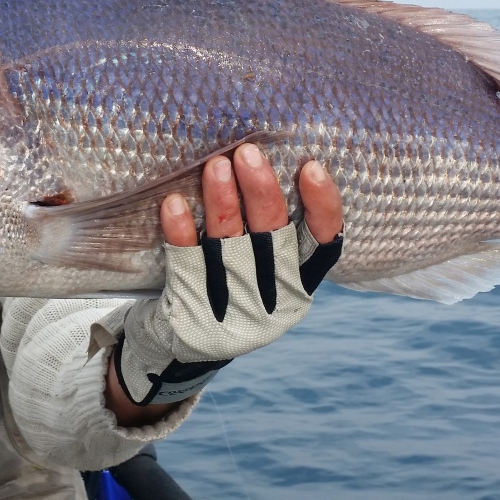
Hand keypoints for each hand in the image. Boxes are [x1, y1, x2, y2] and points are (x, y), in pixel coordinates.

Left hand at [107, 143, 344, 405]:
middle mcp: (272, 299)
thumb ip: (269, 229)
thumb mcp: (259, 267)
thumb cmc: (227, 286)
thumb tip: (262, 161)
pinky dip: (181, 232)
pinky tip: (174, 203)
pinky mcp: (195, 313)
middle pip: (272, 238)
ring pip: (230, 246)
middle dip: (262, 191)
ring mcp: (233, 308)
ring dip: (223, 203)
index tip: (311, 168)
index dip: (322, 205)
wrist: (180, 347)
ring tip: (216, 166)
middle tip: (248, 153)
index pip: (324, 242)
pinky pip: (187, 264)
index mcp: (298, 283)